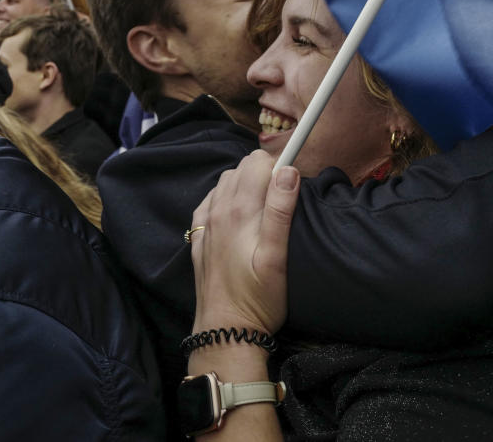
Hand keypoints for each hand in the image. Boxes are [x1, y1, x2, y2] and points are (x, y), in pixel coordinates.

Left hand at [190, 150, 298, 334]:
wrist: (225, 331)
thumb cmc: (259, 297)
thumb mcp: (278, 255)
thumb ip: (281, 210)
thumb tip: (288, 171)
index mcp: (241, 209)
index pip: (259, 161)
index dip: (280, 167)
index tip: (293, 187)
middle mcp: (219, 210)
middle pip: (243, 167)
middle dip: (265, 174)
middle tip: (282, 203)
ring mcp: (206, 223)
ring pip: (226, 182)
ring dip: (246, 185)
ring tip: (264, 211)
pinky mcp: (199, 238)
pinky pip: (211, 201)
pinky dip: (226, 198)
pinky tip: (239, 217)